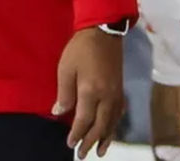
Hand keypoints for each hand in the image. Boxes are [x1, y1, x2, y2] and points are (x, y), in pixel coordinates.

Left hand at [53, 27, 125, 158]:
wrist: (104, 30)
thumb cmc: (81, 48)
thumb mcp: (65, 68)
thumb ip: (64, 93)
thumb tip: (60, 112)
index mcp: (91, 91)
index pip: (84, 120)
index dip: (77, 134)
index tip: (70, 144)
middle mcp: (107, 95)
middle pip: (100, 125)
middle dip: (91, 141)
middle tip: (82, 154)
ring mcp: (116, 92)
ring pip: (112, 121)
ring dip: (106, 137)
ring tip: (101, 151)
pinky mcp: (120, 87)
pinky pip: (119, 111)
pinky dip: (115, 124)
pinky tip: (112, 128)